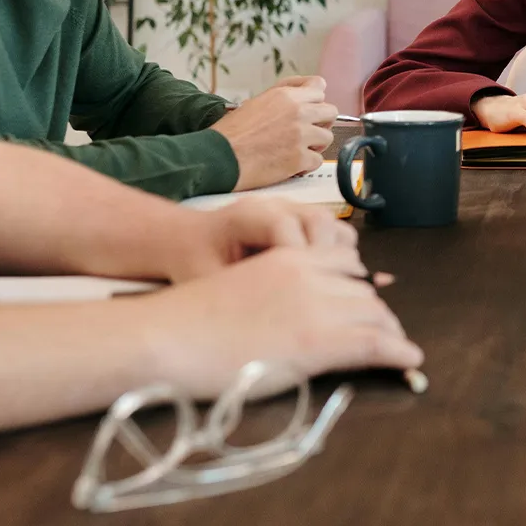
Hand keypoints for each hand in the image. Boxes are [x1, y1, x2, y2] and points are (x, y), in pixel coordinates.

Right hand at [142, 246, 423, 399]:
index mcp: (287, 256)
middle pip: (362, 290)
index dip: (361, 287)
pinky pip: (373, 342)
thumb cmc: (187, 321)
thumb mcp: (238, 289)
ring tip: (400, 347)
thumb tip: (286, 316)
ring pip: (372, 313)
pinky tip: (411, 359)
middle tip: (388, 332)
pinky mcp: (317, 341)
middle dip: (378, 312)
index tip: (369, 304)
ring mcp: (314, 305)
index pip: (343, 264)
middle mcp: (307, 273)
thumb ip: (272, 292)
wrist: (164, 336)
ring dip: (391, 332)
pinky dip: (398, 351)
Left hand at [167, 198, 357, 281]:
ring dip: (336, 258)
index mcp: (248, 215)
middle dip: (323, 258)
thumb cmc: (193, 261)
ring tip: (324, 290)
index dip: (296, 259)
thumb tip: (270, 320)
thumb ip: (235, 291)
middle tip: (316, 293)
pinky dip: (337, 256)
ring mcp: (293, 210)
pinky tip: (323, 282)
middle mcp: (276, 205)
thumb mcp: (204, 279)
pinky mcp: (303, 221)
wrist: (188, 239)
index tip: (297, 292)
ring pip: (333, 225)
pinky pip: (334, 233)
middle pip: (319, 220)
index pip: (286, 228)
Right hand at [211, 78, 337, 189]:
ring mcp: (301, 135)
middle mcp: (298, 112)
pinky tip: (291, 164)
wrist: (218, 157)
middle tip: (307, 131)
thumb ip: (283, 96)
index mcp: (286, 96)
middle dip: (321, 122)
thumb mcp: (256, 102)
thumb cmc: (231, 133)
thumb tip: (304, 90)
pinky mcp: (299, 159)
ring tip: (296, 149)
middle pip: (331, 111)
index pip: (319, 86)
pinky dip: (306, 165)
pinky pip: (317, 160)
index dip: (316, 98)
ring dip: (315, 145)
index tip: (311, 106)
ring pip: (327, 137)